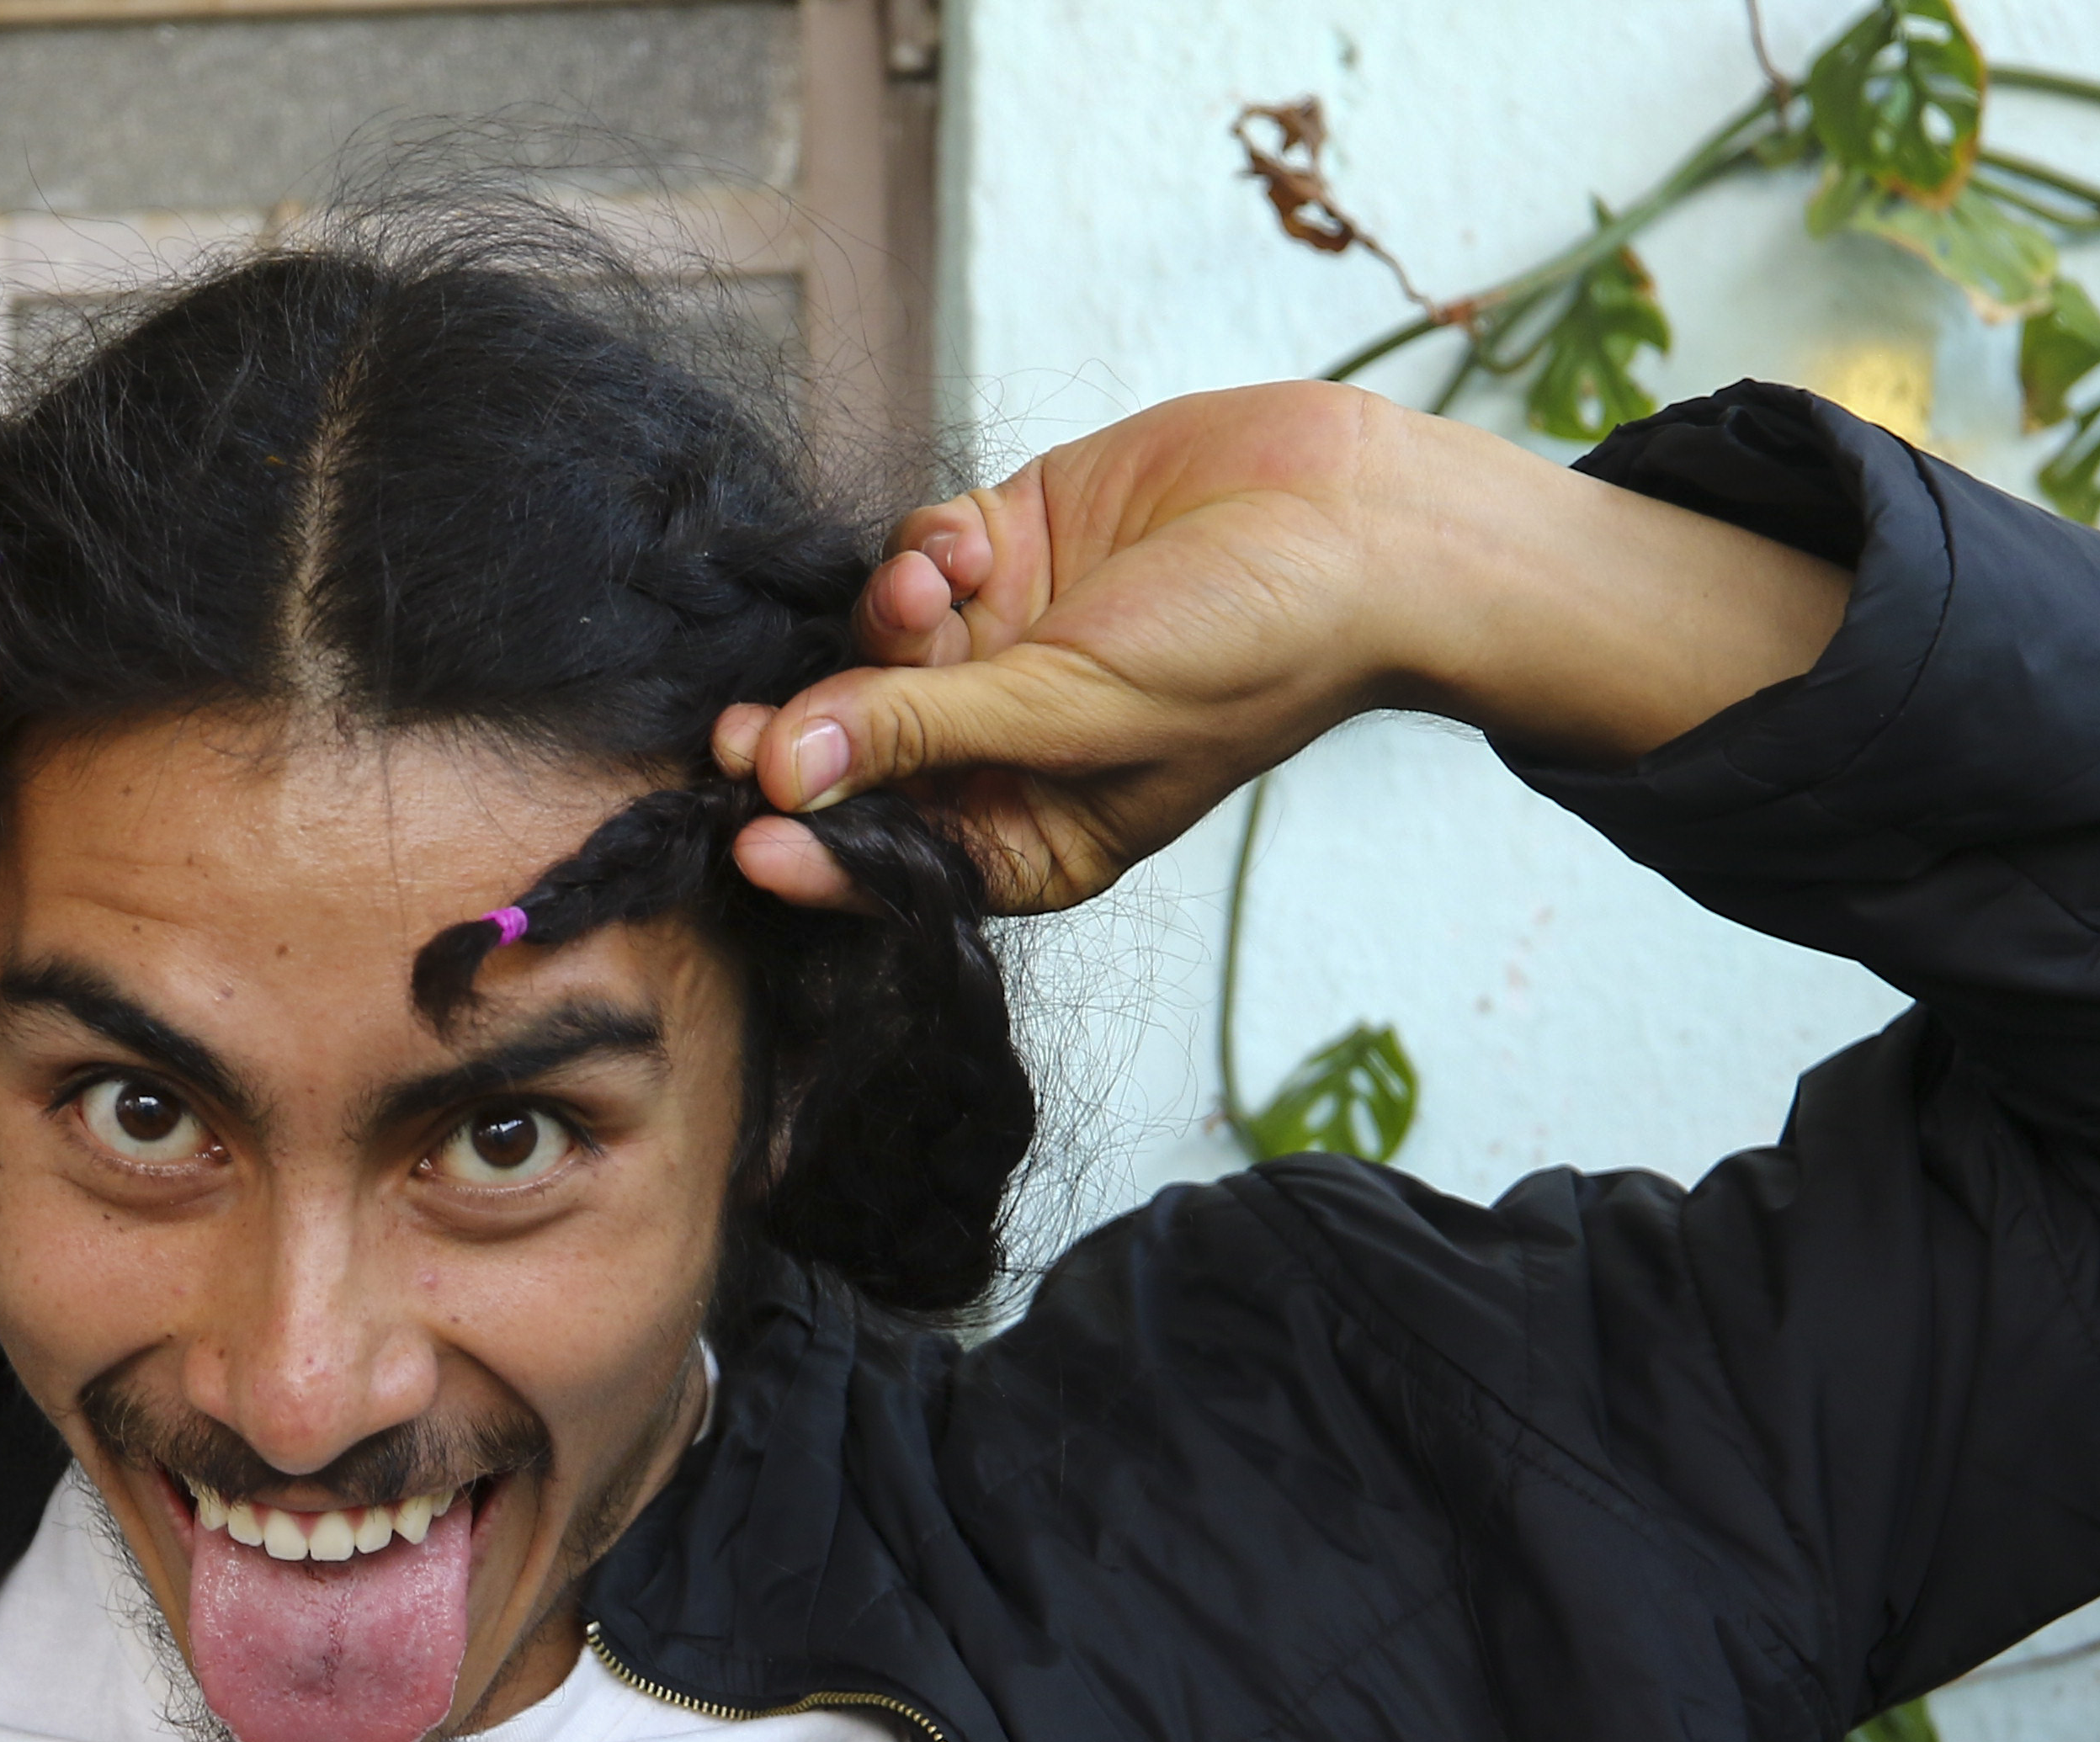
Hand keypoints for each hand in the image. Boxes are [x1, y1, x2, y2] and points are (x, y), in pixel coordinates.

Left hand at [717, 381, 1848, 916]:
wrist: (1358, 522)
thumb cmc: (1252, 650)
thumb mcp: (1078, 708)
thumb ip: (925, 733)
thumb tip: (786, 773)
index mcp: (1032, 834)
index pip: (893, 861)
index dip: (813, 852)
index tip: (746, 835)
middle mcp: (1001, 748)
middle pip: (857, 756)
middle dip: (804, 738)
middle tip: (742, 728)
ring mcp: (998, 645)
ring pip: (873, 649)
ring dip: (876, 624)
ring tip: (924, 596)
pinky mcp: (1004, 549)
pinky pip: (913, 561)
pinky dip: (917, 555)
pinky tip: (958, 549)